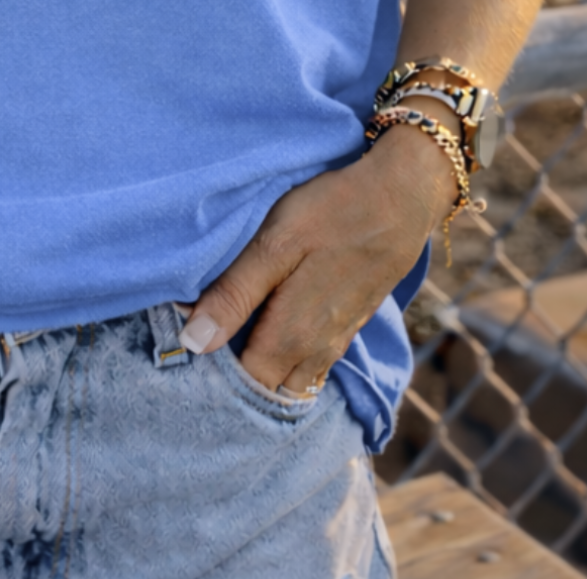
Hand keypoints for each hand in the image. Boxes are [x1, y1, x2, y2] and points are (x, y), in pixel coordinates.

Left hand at [178, 120, 459, 395]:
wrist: (402, 196)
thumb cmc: (332, 213)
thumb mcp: (275, 244)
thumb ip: (235, 294)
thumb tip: (193, 342)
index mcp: (292, 336)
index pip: (244, 387)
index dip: (213, 378)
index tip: (184, 357)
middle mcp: (317, 351)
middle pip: (269, 390)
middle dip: (235, 382)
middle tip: (202, 349)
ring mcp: (337, 340)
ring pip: (293, 380)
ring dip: (262, 373)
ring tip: (229, 343)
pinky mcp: (349, 325)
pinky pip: (312, 363)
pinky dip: (287, 361)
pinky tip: (266, 333)